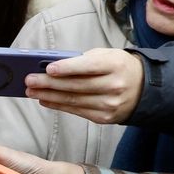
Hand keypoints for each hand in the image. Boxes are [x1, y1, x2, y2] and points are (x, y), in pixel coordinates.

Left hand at [24, 48, 143, 124]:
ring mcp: (110, 104)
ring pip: (73, 100)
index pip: (88, 67)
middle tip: (29, 80)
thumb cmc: (117, 67)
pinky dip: (58, 105)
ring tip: (31, 91)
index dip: (67, 68)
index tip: (48, 68)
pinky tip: (44, 100)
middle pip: (76, 85)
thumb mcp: (106, 56)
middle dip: (49, 83)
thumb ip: (83, 60)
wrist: (143, 89)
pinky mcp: (105, 118)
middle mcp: (114, 86)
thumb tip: (52, 67)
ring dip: (48, 96)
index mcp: (115, 65)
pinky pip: (77, 111)